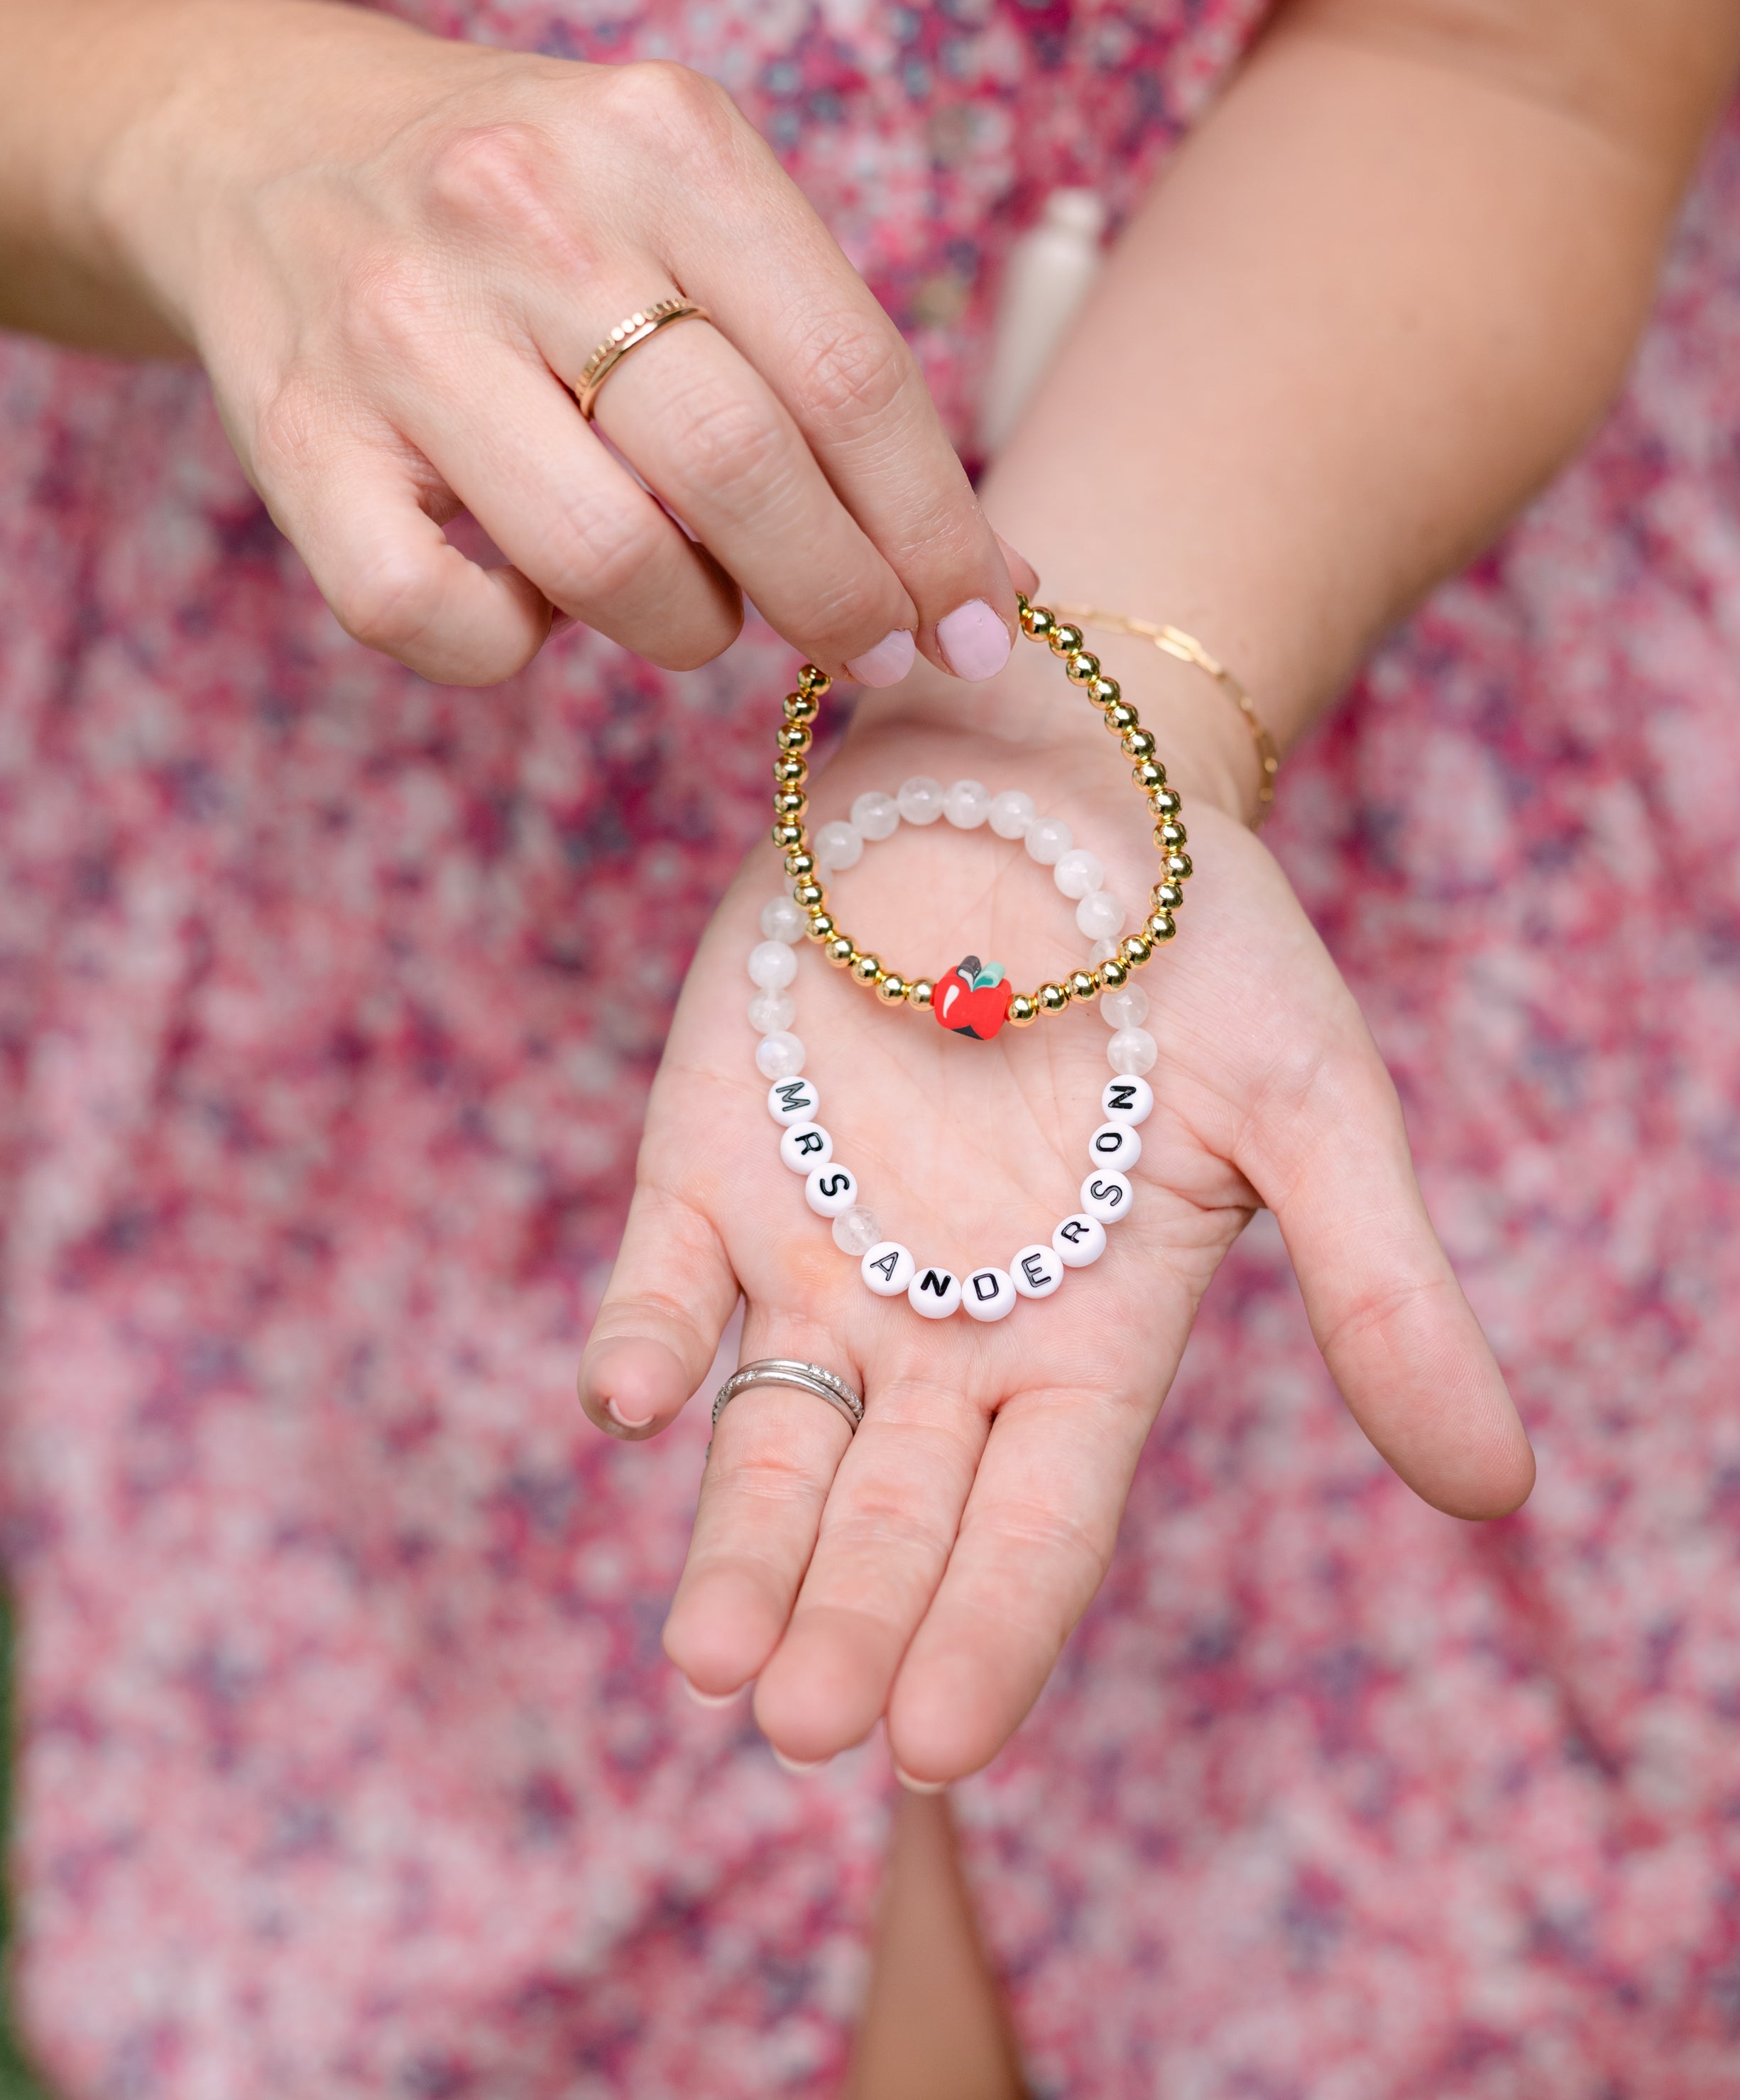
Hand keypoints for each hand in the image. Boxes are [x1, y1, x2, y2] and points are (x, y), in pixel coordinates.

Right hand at [104, 0, 1022, 685]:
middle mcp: (525, 212)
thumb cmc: (534, 209)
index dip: (935, 531)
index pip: (849, 375)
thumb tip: (986, 582)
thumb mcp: (684, 203)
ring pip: (607, 563)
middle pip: (742, 470)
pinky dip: (511, 647)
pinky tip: (525, 599)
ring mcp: (397, 327)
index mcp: (662, 139)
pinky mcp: (294, 437)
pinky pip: (439, 621)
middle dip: (842, 599)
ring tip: (688, 600)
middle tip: (870, 650)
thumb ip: (821, 360)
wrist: (259, 143)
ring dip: (687, 626)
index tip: (980, 623)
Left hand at [578, 689, 1533, 1781]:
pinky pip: (663, 1271)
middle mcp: (940, 1330)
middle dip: (847, 1619)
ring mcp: (814, 1251)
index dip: (990, 1631)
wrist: (1046, 766)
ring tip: (711, 1659)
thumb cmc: (1196, 934)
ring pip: (769, 1435)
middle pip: (891, 1512)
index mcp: (1086, 1342)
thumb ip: (1379, 1288)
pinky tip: (634, 1398)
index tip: (935, 1742)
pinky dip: (646, 1333)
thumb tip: (1499, 1492)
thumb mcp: (1310, 1097)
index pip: (1038, 1523)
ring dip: (737, 1540)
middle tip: (804, 1723)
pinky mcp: (709, 1158)